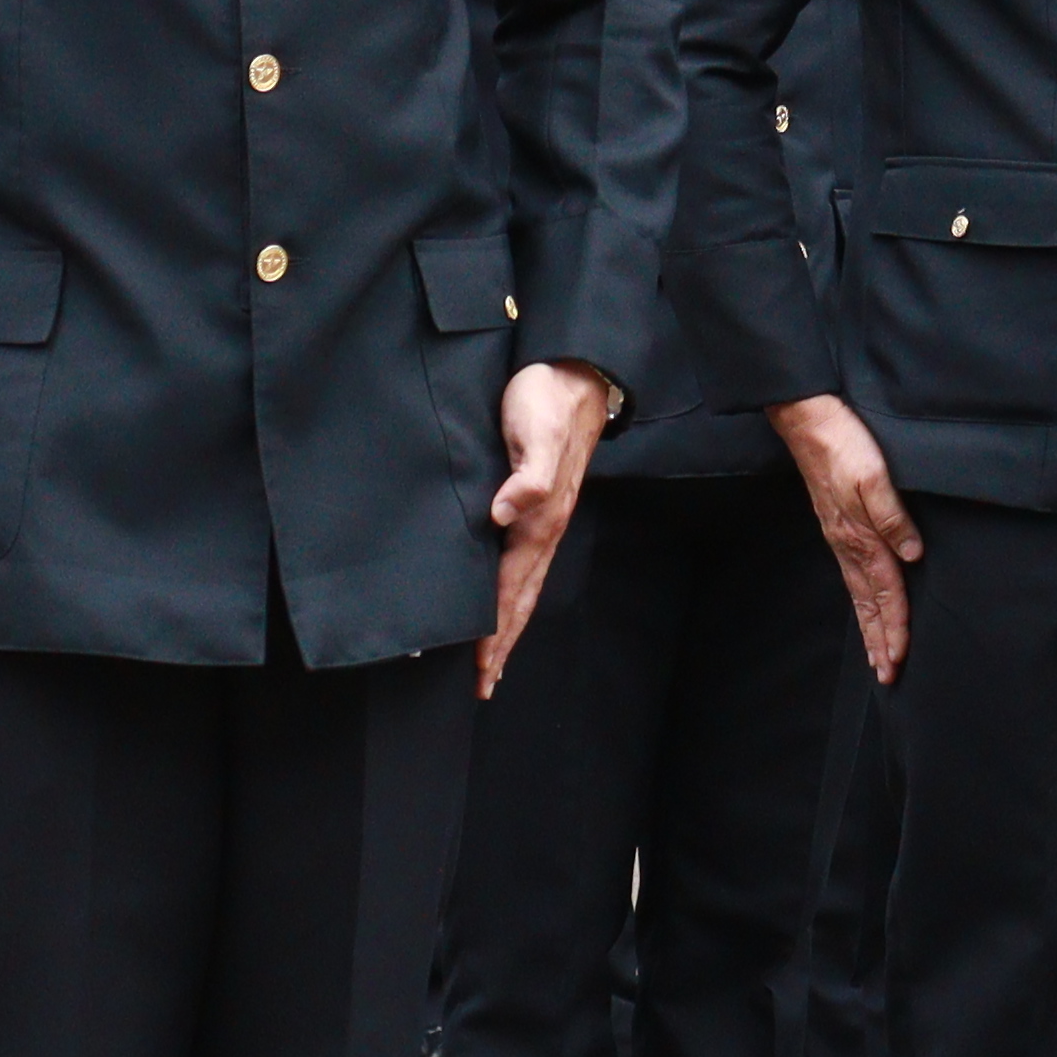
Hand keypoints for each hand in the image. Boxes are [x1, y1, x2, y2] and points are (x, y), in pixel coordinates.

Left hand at [481, 362, 620, 691]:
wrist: (575, 372)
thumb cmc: (548, 398)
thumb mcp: (536, 431)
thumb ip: (529, 476)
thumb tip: (503, 514)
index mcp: (541, 519)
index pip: (511, 589)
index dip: (495, 629)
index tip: (481, 667)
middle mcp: (545, 528)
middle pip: (521, 599)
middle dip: (503, 644)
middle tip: (484, 684)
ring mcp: (546, 520)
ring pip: (524, 587)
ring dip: (508, 626)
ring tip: (494, 659)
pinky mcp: (539, 504)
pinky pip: (523, 565)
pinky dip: (511, 594)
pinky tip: (503, 600)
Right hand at [771, 396, 919, 681]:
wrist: (808, 420)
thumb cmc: (844, 444)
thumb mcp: (874, 477)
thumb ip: (893, 517)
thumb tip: (913, 555)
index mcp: (861, 536)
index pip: (886, 591)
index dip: (896, 626)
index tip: (901, 658)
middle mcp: (849, 544)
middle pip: (871, 603)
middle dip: (880, 641)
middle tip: (887, 676)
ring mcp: (841, 538)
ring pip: (860, 594)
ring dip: (871, 627)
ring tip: (877, 656)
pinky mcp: (837, 527)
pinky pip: (852, 576)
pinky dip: (862, 600)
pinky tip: (864, 607)